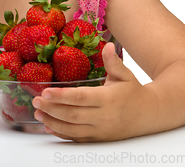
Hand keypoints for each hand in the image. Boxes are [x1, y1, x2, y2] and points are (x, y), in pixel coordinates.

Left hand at [32, 42, 153, 141]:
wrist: (149, 114)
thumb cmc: (134, 92)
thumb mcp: (125, 74)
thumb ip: (113, 61)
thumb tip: (107, 45)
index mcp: (108, 99)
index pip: (81, 97)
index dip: (61, 96)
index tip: (45, 92)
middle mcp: (104, 117)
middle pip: (72, 115)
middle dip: (51, 108)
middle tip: (35, 101)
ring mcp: (101, 130)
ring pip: (72, 128)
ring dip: (53, 121)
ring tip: (38, 112)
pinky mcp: (99, 138)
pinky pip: (77, 137)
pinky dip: (61, 133)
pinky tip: (48, 126)